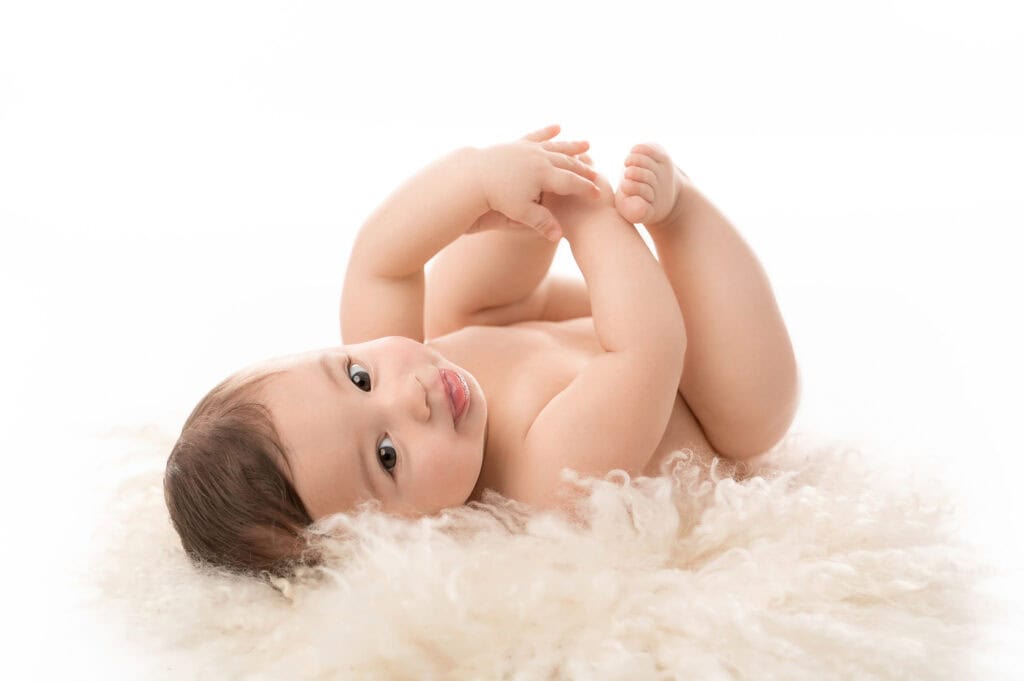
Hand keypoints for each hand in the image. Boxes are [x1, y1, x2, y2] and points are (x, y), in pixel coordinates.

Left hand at [468, 124, 600, 241]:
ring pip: (556, 147)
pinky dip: (547, 132)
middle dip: (583, 168)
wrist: (473, 175)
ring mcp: (529, 148)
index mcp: (544, 175)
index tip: (597, 194)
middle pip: (568, 163)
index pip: (572, 182)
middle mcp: (540, 158)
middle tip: (596, 173)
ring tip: (586, 146)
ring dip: (572, 147)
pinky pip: (537, 136)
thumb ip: (542, 222)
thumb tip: (560, 236)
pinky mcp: (517, 144)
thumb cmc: (497, 197)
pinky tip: (557, 128)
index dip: (586, 189)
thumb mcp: (521, 212)